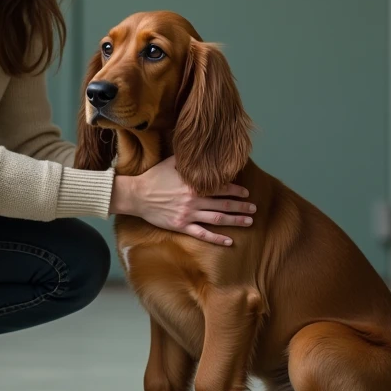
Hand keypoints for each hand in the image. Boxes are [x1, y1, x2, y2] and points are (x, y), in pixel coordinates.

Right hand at [110, 156, 254, 245]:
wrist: (136, 195)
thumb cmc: (154, 177)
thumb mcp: (171, 162)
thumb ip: (188, 159)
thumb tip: (200, 149)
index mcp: (194, 184)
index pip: (221, 187)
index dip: (236, 190)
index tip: (246, 193)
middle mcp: (194, 200)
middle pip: (224, 204)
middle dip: (241, 206)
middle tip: (254, 208)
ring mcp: (188, 214)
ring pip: (218, 219)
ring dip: (235, 220)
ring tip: (249, 222)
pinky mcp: (181, 226)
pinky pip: (203, 234)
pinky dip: (217, 239)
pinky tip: (229, 241)